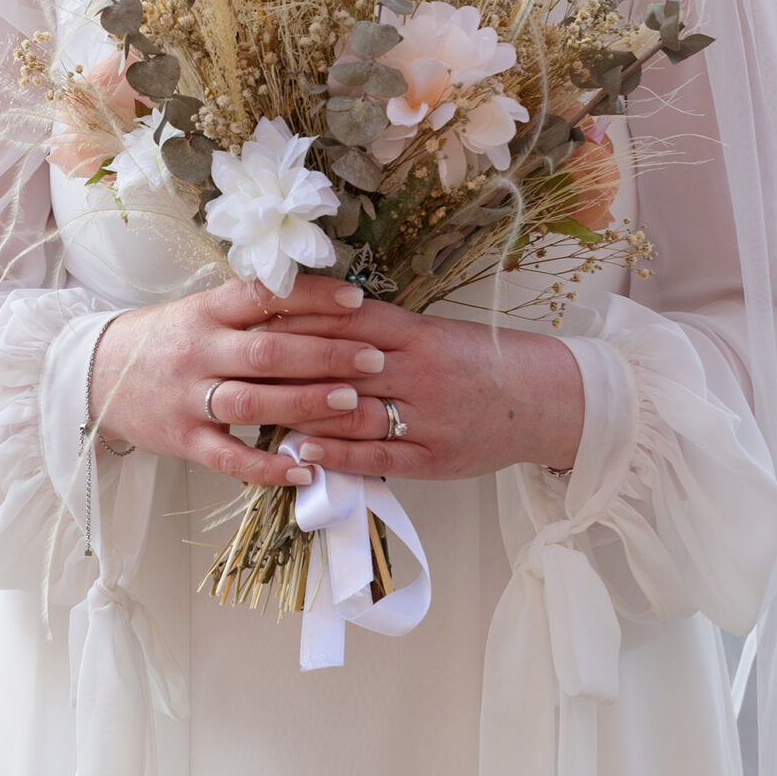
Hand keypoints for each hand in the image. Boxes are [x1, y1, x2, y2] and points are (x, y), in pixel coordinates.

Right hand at [89, 274, 390, 489]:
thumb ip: (251, 310)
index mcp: (207, 311)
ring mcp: (189, 398)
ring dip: (305, 403)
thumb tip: (322, 299)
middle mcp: (199, 350)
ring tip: (352, 403)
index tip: (357, 299)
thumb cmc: (167, 338)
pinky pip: (229, 458)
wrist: (98, 375)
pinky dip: (268, 467)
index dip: (312, 296)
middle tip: (373, 358)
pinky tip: (306, 469)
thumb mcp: (202, 310)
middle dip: (325, 355)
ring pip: (253, 402)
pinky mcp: (183, 441)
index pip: (264, 296)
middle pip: (267, 352)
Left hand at [212, 298, 585, 482]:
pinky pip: (377, 455)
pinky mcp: (432, 457)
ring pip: (352, 411)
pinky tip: (300, 450)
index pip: (345, 320)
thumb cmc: (477, 360)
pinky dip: (336, 453)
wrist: (538, 397)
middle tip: (238, 363)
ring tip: (254, 409)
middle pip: (339, 363)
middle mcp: (416, 370)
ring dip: (301, 410)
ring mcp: (425, 415)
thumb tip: (318, 322)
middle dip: (286, 364)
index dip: (297, 319)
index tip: (253, 318)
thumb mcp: (431, 333)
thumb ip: (381, 330)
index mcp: (415, 333)